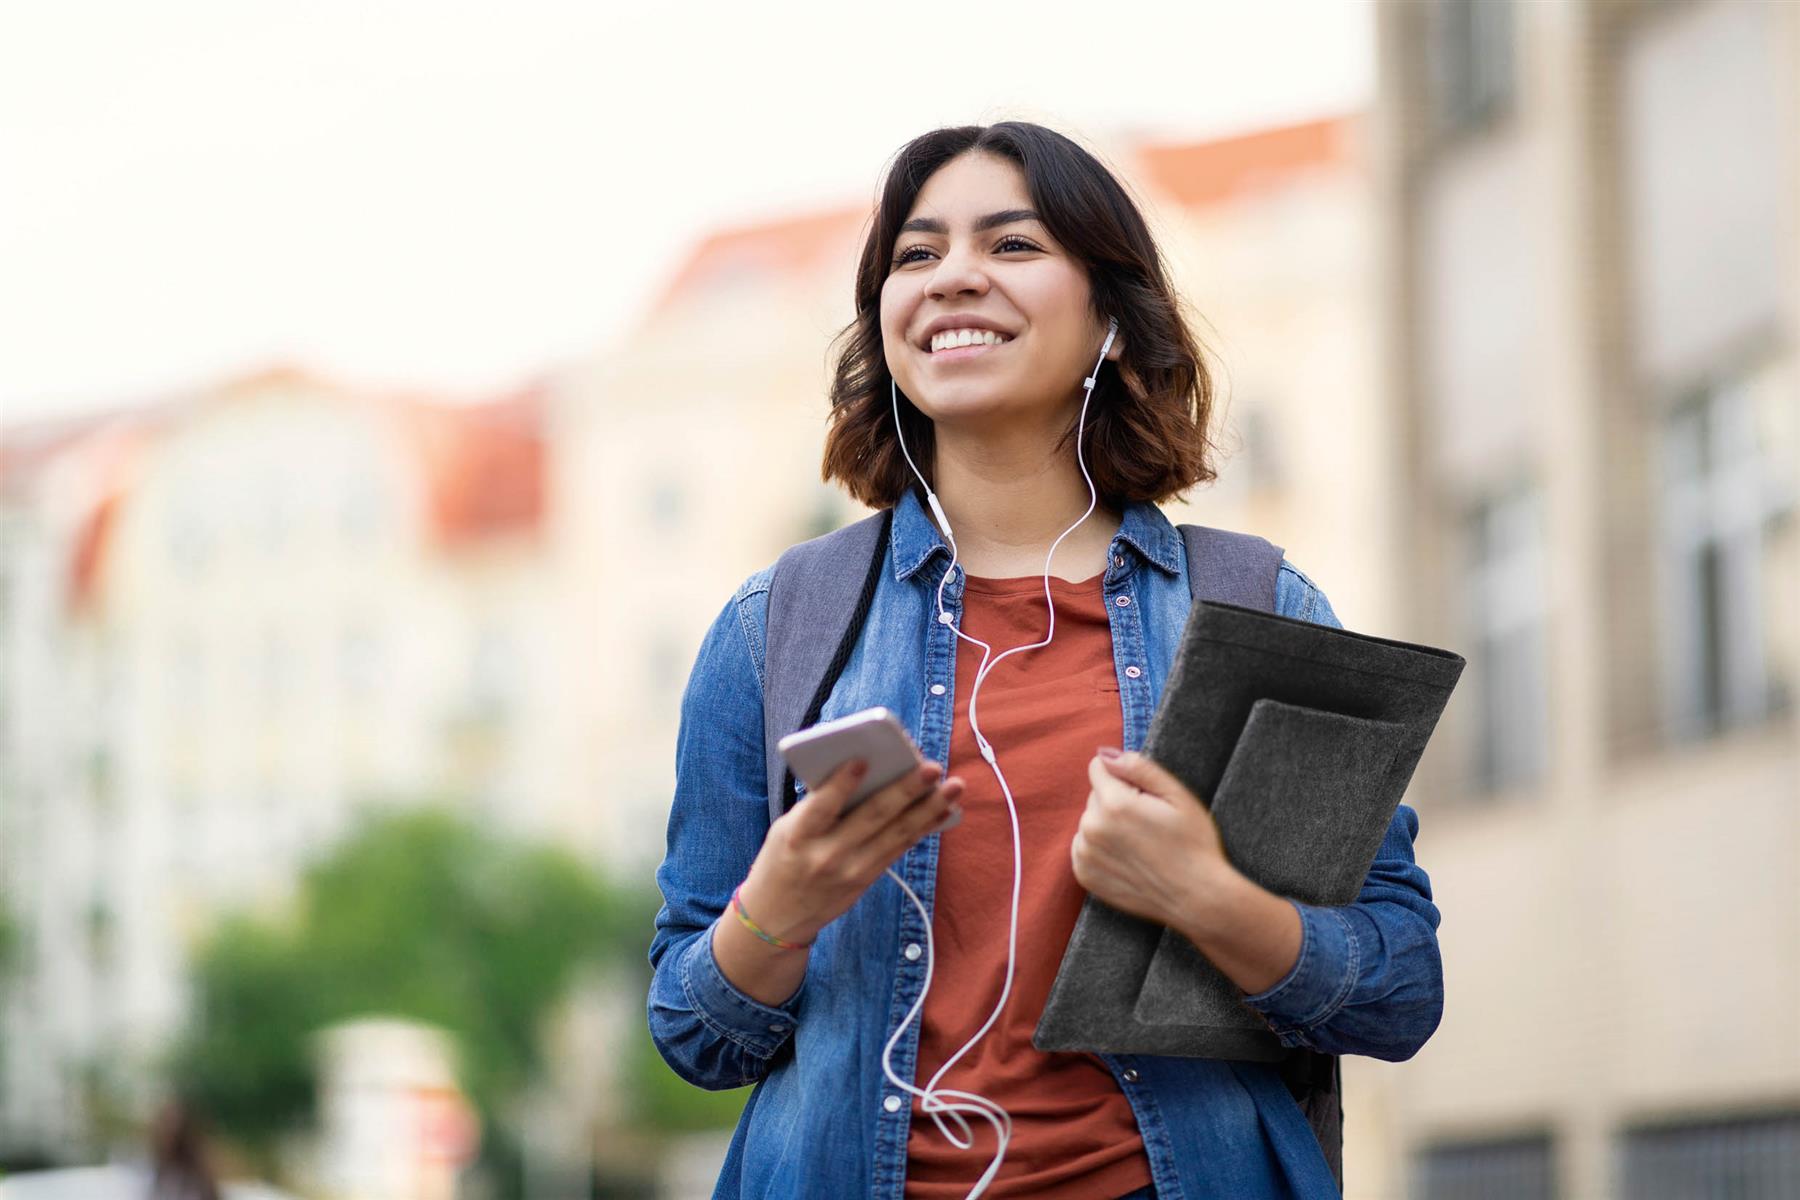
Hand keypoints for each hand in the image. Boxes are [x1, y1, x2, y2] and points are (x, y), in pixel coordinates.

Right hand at [739, 758, 963, 945]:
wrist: (777, 917)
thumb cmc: (782, 859)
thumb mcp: (786, 829)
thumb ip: (818, 806)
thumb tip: (866, 772)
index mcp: (797, 835)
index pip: (821, 806)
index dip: (842, 784)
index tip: (863, 760)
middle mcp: (827, 854)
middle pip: (872, 817)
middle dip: (905, 790)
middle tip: (932, 768)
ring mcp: (851, 870)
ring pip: (897, 834)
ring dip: (929, 808)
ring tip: (953, 787)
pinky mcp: (867, 879)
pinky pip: (900, 848)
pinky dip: (924, 827)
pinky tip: (944, 811)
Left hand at [1070, 747, 1241, 935]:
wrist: (1197, 898)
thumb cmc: (1193, 844)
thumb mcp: (1177, 796)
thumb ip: (1139, 768)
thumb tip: (1104, 754)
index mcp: (1114, 804)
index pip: (1097, 768)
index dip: (1123, 777)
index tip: (1144, 796)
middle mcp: (1092, 828)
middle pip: (1094, 796)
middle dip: (1116, 801)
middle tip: (1148, 824)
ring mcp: (1085, 854)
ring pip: (1089, 822)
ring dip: (1107, 826)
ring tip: (1140, 844)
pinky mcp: (1084, 876)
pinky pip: (1083, 847)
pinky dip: (1100, 849)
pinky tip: (1128, 859)